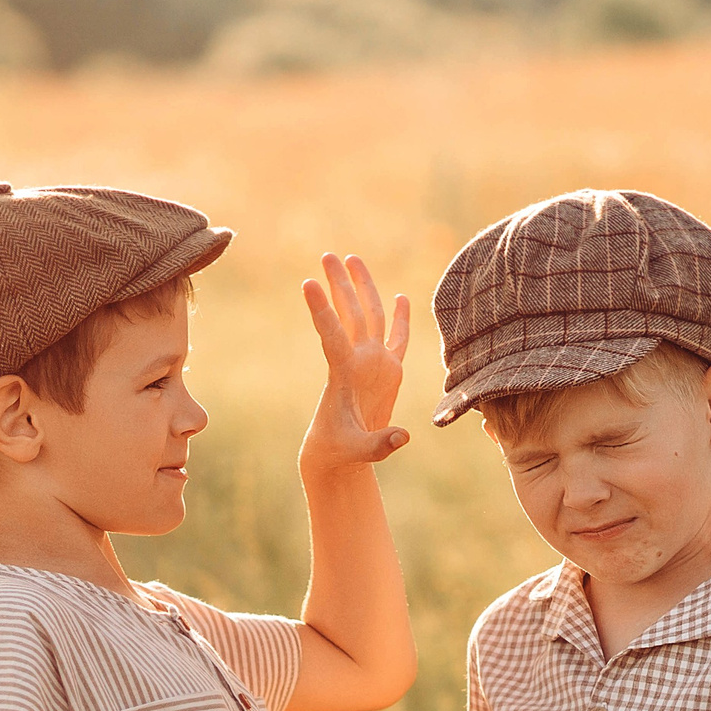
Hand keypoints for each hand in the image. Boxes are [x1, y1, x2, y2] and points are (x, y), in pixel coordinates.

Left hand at [299, 253, 409, 472]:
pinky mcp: (387, 372)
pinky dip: (399, 318)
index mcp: (345, 375)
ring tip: (350, 258)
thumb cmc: (341, 452)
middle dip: (341, 284)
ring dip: (361, 288)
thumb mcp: (358, 451)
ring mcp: (373, 364)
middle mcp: (359, 362)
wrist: (339, 455)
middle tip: (327, 255)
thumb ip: (379, 445)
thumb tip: (403, 437)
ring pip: (368, 317)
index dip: (321, 311)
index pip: (332, 336)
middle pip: (351, 314)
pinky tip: (399, 297)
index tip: (308, 284)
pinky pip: (396, 339)